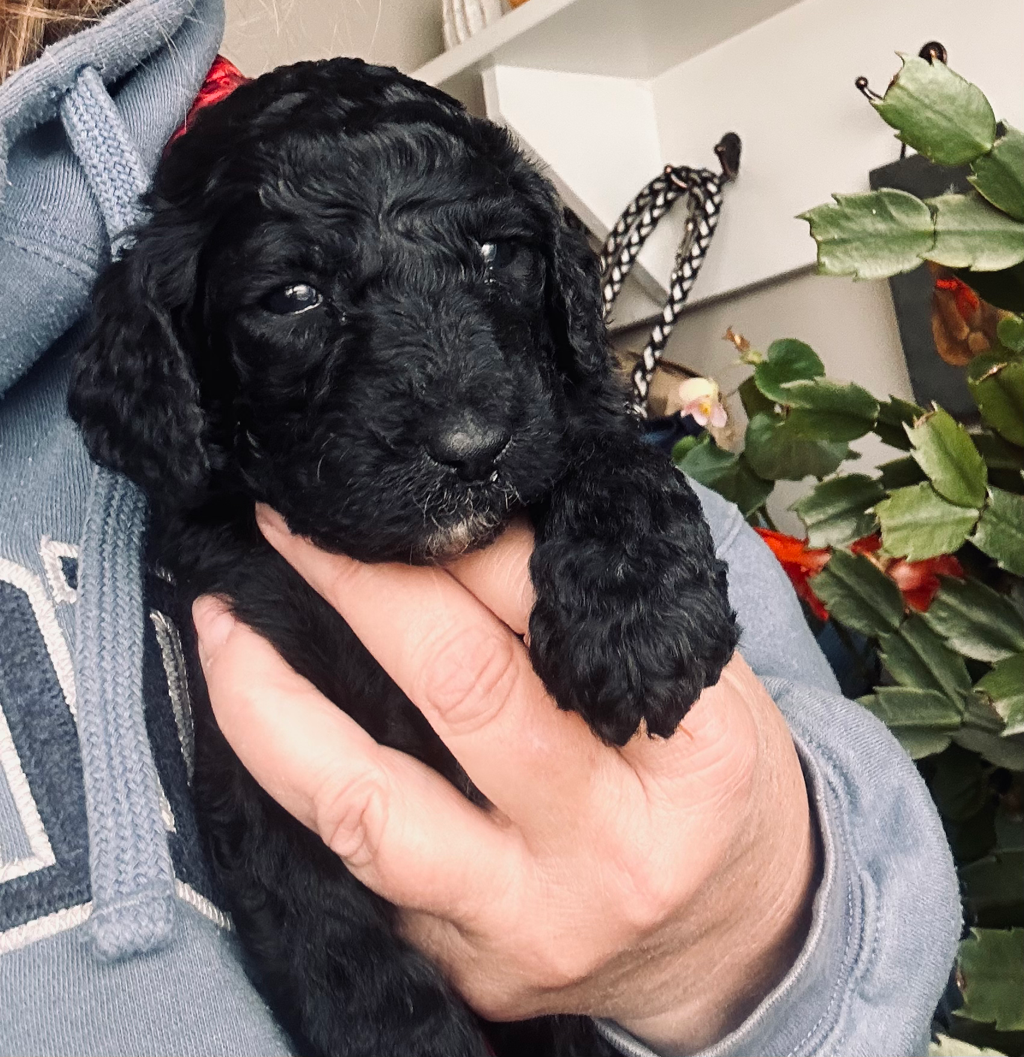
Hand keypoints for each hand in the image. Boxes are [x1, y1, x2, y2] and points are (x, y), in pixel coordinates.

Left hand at [193, 509, 815, 1053]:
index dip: (469, 540)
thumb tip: (466, 523)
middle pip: (460, 695)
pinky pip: (358, 871)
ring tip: (222, 625)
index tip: (411, 496)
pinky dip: (296, 784)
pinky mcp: (471, 969)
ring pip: (366, 808)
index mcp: (692, 758)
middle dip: (359, 588)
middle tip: (293, 523)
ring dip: (271, 705)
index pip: (555, 616)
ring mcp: (529, 924)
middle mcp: (607, 850)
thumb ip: (593, 612)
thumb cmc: (718, 790)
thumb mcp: (703, 681)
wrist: (742, 941)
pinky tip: (259, 721)